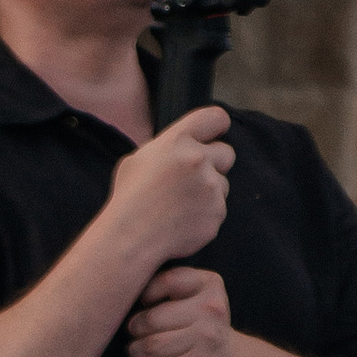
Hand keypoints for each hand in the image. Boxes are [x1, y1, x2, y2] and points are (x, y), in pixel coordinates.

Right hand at [102, 107, 233, 268]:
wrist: (130, 238)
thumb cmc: (129, 199)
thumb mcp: (139, 159)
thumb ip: (168, 148)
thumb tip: (185, 146)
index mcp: (178, 140)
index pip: (216, 118)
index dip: (218, 127)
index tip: (214, 137)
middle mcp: (198, 159)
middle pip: (227, 153)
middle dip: (215, 164)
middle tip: (192, 179)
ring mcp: (210, 187)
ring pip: (222, 184)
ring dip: (208, 192)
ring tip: (180, 206)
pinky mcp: (216, 213)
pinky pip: (218, 210)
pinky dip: (205, 216)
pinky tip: (183, 221)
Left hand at [126, 264, 240, 356]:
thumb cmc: (198, 320)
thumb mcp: (192, 291)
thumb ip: (168, 280)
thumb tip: (134, 291)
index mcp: (209, 285)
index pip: (167, 282)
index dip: (146, 293)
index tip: (143, 303)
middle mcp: (212, 311)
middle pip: (154, 318)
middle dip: (134, 327)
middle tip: (132, 332)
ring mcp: (209, 342)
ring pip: (153, 346)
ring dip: (135, 351)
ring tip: (135, 351)